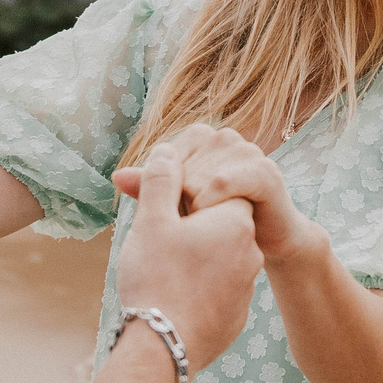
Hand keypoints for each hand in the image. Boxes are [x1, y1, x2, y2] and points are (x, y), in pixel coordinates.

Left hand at [111, 125, 318, 262]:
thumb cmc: (217, 224)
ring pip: (200, 175)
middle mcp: (226, 137)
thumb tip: (116, 176)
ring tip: (205, 223)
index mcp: (204, 138)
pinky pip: (225, 181)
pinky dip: (212, 202)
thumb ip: (151, 189)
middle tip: (194, 223)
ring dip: (196, 205)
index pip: (167, 156)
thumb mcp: (177, 206)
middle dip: (181, 200)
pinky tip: (210, 218)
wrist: (264, 245)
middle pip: (182, 167)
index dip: (167, 189)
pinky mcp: (265, 172)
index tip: (178, 212)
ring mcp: (248, 151)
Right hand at [113, 137, 262, 367]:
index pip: (221, 189)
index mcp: (236, 222)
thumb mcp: (152, 221)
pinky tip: (172, 295)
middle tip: (157, 236)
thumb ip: (160, 180)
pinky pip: (217, 289)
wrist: (164, 350)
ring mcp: (245, 288)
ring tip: (161, 268)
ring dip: (194, 256)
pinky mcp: (236, 316)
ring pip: (218, 258)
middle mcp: (250, 253)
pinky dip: (197, 286)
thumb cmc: (156, 279)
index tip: (166, 205)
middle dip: (191, 224)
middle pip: (219, 223)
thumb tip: (166, 151)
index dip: (190, 192)